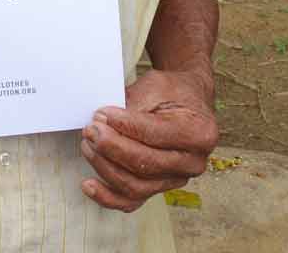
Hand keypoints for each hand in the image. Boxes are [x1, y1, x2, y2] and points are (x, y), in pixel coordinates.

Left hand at [80, 67, 217, 211]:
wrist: (185, 101)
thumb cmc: (171, 92)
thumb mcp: (156, 86)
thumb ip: (133, 106)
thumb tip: (104, 122)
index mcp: (198, 133)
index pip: (154, 135)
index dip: (124, 126)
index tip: (102, 115)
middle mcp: (192, 162)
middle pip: (145, 164)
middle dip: (112, 148)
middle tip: (92, 130)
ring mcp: (176, 179)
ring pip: (136, 186)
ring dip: (106, 167)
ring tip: (88, 146)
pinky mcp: (159, 187)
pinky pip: (133, 201)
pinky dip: (108, 196)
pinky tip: (89, 185)